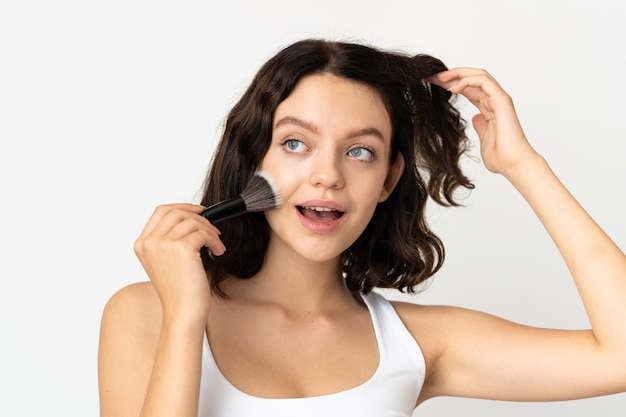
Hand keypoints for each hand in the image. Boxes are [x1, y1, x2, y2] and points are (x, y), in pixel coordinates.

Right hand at [133, 204, 224, 321]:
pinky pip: (203, 233)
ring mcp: (163, 244)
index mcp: (142, 244)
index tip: (199, 211)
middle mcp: (149, 242)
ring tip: (216, 244)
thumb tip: (191, 217)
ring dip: (209, 230)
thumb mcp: (166, 260)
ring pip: (192, 221)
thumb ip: (169, 238)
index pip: (161, 211)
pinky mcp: (182, 248)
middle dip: (198, 217)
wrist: (183, 311)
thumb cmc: (179, 290)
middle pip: (176, 211)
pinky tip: (217, 251)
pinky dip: (214, 240)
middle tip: (212, 230)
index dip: (182, 207)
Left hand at [428, 68, 538, 175]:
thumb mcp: (484, 139)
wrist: (513, 165)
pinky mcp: (502, 100)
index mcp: (489, 109)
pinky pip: (484, 81)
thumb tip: (476, 118)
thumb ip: (481, 127)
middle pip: (472, 79)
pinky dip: (467, 81)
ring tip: (440, 77)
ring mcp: (499, 99)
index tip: (434, 84)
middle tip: (432, 76)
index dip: (451, 84)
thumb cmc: (501, 157)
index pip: (469, 89)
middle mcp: (495, 101)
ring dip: (458, 73)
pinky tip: (453, 88)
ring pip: (479, 75)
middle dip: (452, 75)